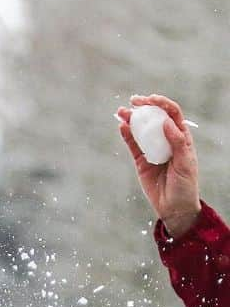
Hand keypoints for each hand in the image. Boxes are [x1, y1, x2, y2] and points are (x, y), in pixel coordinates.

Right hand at [117, 93, 200, 238]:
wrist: (173, 206)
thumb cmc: (185, 184)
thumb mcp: (185, 162)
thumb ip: (177, 142)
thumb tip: (166, 123)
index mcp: (181, 137)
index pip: (172, 115)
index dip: (162, 104)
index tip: (151, 100)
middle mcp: (166, 140)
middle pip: (155, 118)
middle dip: (145, 107)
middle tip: (134, 101)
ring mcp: (153, 150)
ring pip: (141, 130)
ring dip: (132, 120)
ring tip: (121, 111)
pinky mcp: (141, 161)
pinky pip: (133, 146)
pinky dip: (127, 136)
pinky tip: (122, 126)